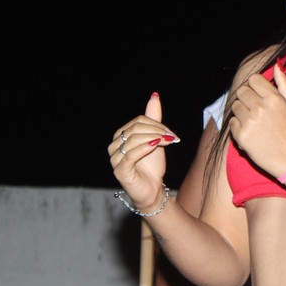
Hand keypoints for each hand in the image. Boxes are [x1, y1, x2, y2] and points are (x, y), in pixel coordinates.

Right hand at [108, 92, 180, 212]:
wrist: (153, 190)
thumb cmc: (152, 165)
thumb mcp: (155, 139)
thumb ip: (153, 119)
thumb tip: (154, 96)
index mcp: (120, 136)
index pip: (138, 121)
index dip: (156, 124)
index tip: (171, 134)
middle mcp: (114, 146)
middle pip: (135, 129)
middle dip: (156, 131)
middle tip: (171, 137)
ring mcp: (115, 159)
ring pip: (133, 140)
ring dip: (153, 138)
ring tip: (167, 141)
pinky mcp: (120, 171)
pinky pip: (131, 155)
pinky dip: (145, 148)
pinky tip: (156, 145)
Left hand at [228, 63, 285, 176]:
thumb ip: (285, 84)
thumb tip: (276, 65)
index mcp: (274, 98)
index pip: (253, 79)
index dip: (255, 86)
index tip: (259, 95)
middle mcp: (260, 108)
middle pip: (242, 91)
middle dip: (247, 98)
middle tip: (256, 110)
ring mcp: (249, 122)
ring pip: (235, 106)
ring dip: (242, 112)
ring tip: (254, 122)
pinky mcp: (241, 136)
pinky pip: (232, 122)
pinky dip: (238, 127)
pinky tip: (251, 132)